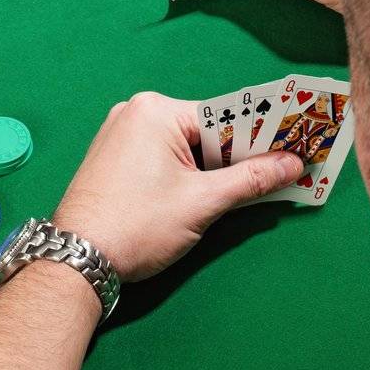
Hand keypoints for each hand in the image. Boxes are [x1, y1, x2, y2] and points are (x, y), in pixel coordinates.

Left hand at [53, 90, 303, 281]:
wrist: (77, 259)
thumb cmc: (139, 225)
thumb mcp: (202, 203)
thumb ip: (250, 180)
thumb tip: (293, 164)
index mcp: (156, 110)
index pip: (223, 118)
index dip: (259, 138)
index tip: (291, 150)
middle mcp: (136, 110)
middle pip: (203, 131)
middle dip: (236, 157)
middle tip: (277, 174)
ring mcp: (120, 133)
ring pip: (183, 145)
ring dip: (211, 169)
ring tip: (245, 190)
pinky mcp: (113, 156)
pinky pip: (161, 155)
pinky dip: (185, 173)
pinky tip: (203, 195)